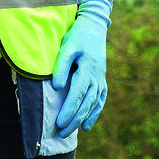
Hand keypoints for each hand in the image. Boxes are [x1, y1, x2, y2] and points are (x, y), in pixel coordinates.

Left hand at [50, 0, 111, 134]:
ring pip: (93, 103)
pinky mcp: (102, 80)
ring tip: (71, 131)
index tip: (59, 122)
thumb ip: (61, 66)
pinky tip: (87, 126)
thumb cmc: (77, 36)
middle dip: (74, 119)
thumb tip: (57, 87)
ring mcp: (101, 79)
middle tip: (61, 132)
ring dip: (83, 119)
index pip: (77, 94)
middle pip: (86, 102)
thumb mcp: (66, 47)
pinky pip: (100, 100)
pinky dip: (94, 113)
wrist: (94, 26)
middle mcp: (97, 76)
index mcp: (87, 68)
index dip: (69, 109)